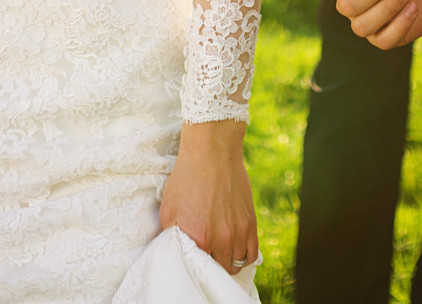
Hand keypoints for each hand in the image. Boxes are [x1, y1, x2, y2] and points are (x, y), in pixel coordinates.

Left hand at [159, 119, 257, 273]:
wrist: (211, 152)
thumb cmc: (187, 177)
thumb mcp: (168, 208)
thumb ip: (172, 235)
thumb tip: (175, 249)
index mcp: (199, 238)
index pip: (200, 270)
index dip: (196, 267)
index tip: (193, 261)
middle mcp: (222, 239)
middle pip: (221, 270)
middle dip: (213, 267)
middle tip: (207, 258)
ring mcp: (239, 231)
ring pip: (238, 264)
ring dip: (229, 262)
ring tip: (220, 255)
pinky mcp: (251, 222)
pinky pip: (252, 253)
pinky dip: (245, 256)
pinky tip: (236, 251)